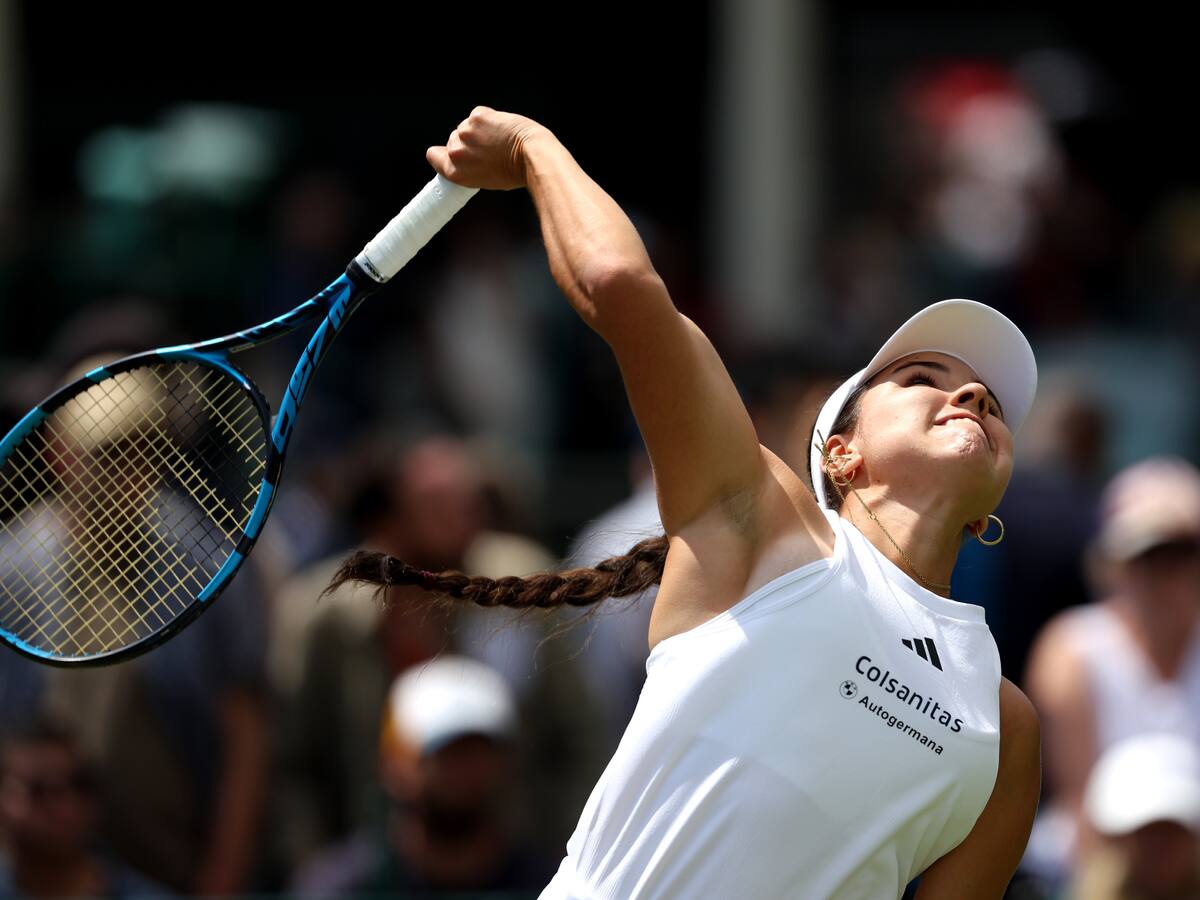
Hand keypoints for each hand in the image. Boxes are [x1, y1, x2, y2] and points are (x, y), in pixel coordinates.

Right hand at [426, 106, 546, 190]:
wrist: (531, 155)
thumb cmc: (514, 173)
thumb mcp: (484, 180)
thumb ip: (467, 168)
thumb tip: (463, 157)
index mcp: (455, 172)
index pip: (433, 155)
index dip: (443, 153)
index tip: (453, 154)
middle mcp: (456, 151)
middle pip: (453, 139)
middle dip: (468, 143)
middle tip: (488, 151)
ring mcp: (466, 132)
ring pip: (466, 126)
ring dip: (479, 130)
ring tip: (498, 141)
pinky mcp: (478, 116)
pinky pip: (478, 115)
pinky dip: (489, 119)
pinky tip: (501, 129)